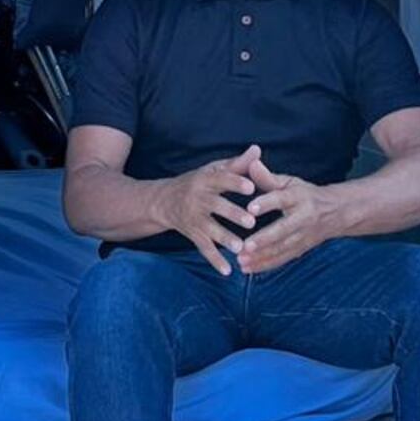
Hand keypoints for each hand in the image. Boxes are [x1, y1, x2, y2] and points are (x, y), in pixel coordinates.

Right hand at [163, 145, 263, 274]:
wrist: (162, 201)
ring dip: (224, 239)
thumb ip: (236, 164)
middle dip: (233, 214)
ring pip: (210, 229)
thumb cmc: (197, 182)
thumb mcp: (213, 170)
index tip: (251, 187)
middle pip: (216, 206)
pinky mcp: (193, 234)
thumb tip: (258, 149)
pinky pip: (204, 248)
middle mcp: (198, 199)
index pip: (221, 180)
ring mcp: (194, 218)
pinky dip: (215, 261)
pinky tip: (228, 271)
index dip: (235, 183)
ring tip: (239, 247)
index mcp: (206, 180)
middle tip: (251, 221)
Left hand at [235, 166, 335, 275]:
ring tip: (241, 260)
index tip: (250, 208)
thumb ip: (268, 177)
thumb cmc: (305, 194)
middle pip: (283, 230)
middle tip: (245, 246)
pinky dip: (265, 265)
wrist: (337, 212)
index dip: (266, 203)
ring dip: (261, 256)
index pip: (281, 199)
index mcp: (299, 197)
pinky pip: (283, 259)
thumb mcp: (290, 182)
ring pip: (282, 248)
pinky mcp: (301, 249)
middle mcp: (303, 218)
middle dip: (264, 239)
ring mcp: (304, 236)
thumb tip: (251, 163)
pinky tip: (247, 268)